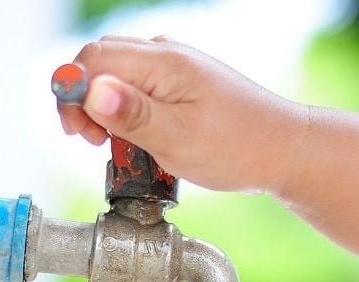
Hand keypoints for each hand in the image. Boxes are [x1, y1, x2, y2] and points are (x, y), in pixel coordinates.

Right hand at [57, 36, 297, 193]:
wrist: (286, 151)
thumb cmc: (239, 148)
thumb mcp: (178, 138)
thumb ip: (131, 115)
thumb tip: (89, 91)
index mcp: (163, 61)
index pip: (91, 60)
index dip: (72, 94)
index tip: (79, 133)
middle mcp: (167, 54)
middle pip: (100, 61)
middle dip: (85, 100)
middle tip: (94, 141)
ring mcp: (177, 67)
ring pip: (118, 75)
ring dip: (106, 107)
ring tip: (117, 143)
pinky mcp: (184, 83)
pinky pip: (140, 86)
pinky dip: (128, 110)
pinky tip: (139, 137)